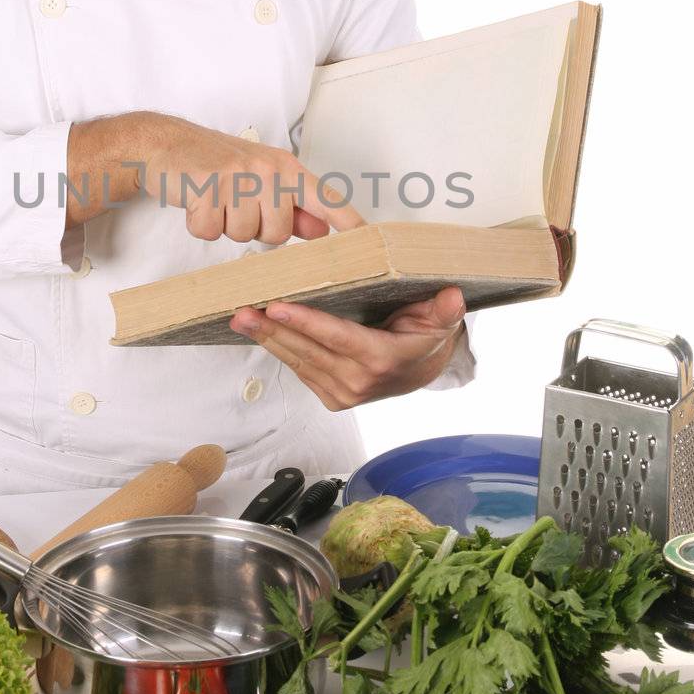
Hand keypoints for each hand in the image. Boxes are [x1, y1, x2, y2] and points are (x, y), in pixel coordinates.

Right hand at [141, 115, 364, 243]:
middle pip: (277, 234)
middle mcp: (267, 170)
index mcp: (286, 169)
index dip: (348, 223)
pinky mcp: (207, 185)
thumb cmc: (218, 165)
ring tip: (215, 200)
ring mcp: (237, 176)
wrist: (167, 144)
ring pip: (243, 235)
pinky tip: (196, 202)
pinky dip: (199, 224)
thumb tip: (322, 231)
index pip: (325, 199)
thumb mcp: (261, 180)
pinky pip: (210, 232)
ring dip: (225, 226)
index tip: (369, 241)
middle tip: (235, 204)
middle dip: (254, 228)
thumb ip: (293, 207)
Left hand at [228, 286, 467, 409]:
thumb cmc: (425, 338)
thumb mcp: (441, 321)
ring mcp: (343, 393)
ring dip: (268, 339)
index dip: (305, 322)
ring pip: (298, 361)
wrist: (424, 370)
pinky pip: (300, 370)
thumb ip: (444, 310)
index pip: (337, 337)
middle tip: (241, 312)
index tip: (277, 307)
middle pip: (307, 351)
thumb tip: (452, 296)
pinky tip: (261, 332)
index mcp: (382, 360)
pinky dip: (280, 350)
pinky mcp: (331, 397)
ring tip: (241, 319)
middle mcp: (359, 382)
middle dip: (271, 330)